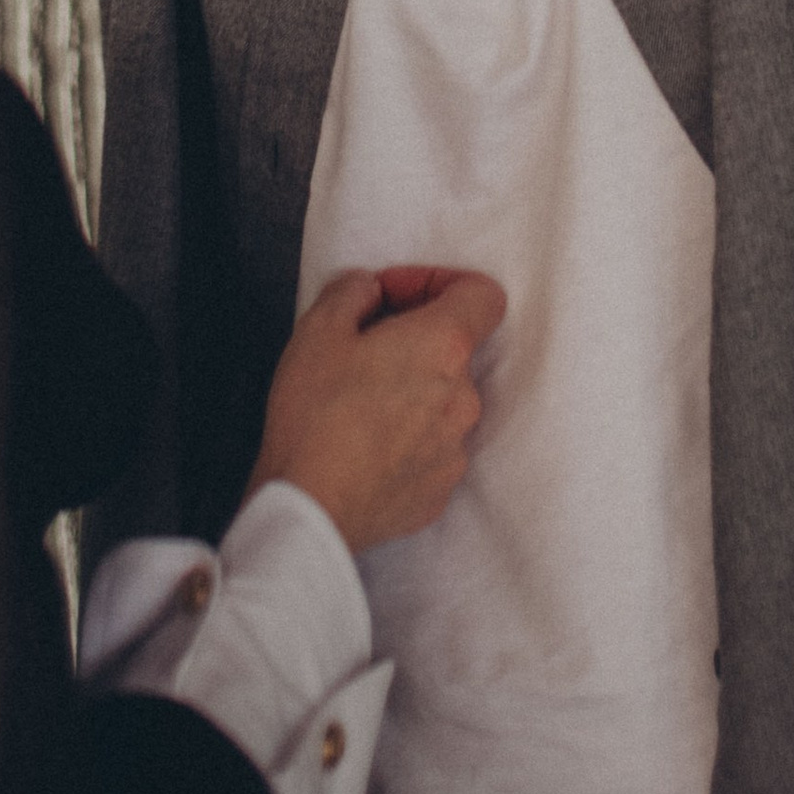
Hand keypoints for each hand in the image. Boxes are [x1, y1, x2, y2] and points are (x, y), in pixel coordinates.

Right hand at [246, 266, 506, 552]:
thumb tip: (369, 291)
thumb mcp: (318, 328)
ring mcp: (456, 449)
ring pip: (444, 402)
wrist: (311, 510)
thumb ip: (353, 291)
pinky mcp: (441, 490)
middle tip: (363, 349)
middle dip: (414, 341)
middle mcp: (464, 398)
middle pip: (455, 350)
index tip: (396, 297)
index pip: (483, 295)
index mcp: (443, 346)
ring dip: (411, 392)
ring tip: (358, 404)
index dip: (441, 283)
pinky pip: (432, 449)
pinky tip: (364, 445)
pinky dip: (407, 439)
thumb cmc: (314, 416)